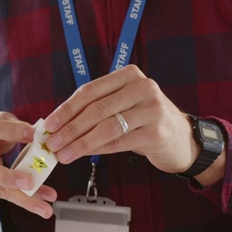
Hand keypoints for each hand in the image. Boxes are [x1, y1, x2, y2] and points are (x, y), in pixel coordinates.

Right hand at [0, 110, 57, 217]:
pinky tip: (42, 204)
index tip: (33, 135)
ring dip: (23, 199)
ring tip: (46, 208)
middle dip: (8, 177)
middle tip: (30, 183)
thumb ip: (14, 125)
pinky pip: (3, 193)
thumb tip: (37, 135)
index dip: (10, 131)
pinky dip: (24, 198)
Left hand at [42, 65, 197, 174]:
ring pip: (106, 127)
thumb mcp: (123, 107)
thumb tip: (59, 126)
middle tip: (52, 143)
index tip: (49, 124)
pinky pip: (119, 142)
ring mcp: (152, 109)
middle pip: (96, 109)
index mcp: (129, 75)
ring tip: (63, 154)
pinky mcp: (156, 132)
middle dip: (70, 128)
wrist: (182, 139)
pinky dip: (98, 150)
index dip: (66, 108)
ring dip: (80, 142)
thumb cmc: (145, 121)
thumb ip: (96, 109)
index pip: (90, 90)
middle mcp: (143, 87)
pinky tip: (83, 155)